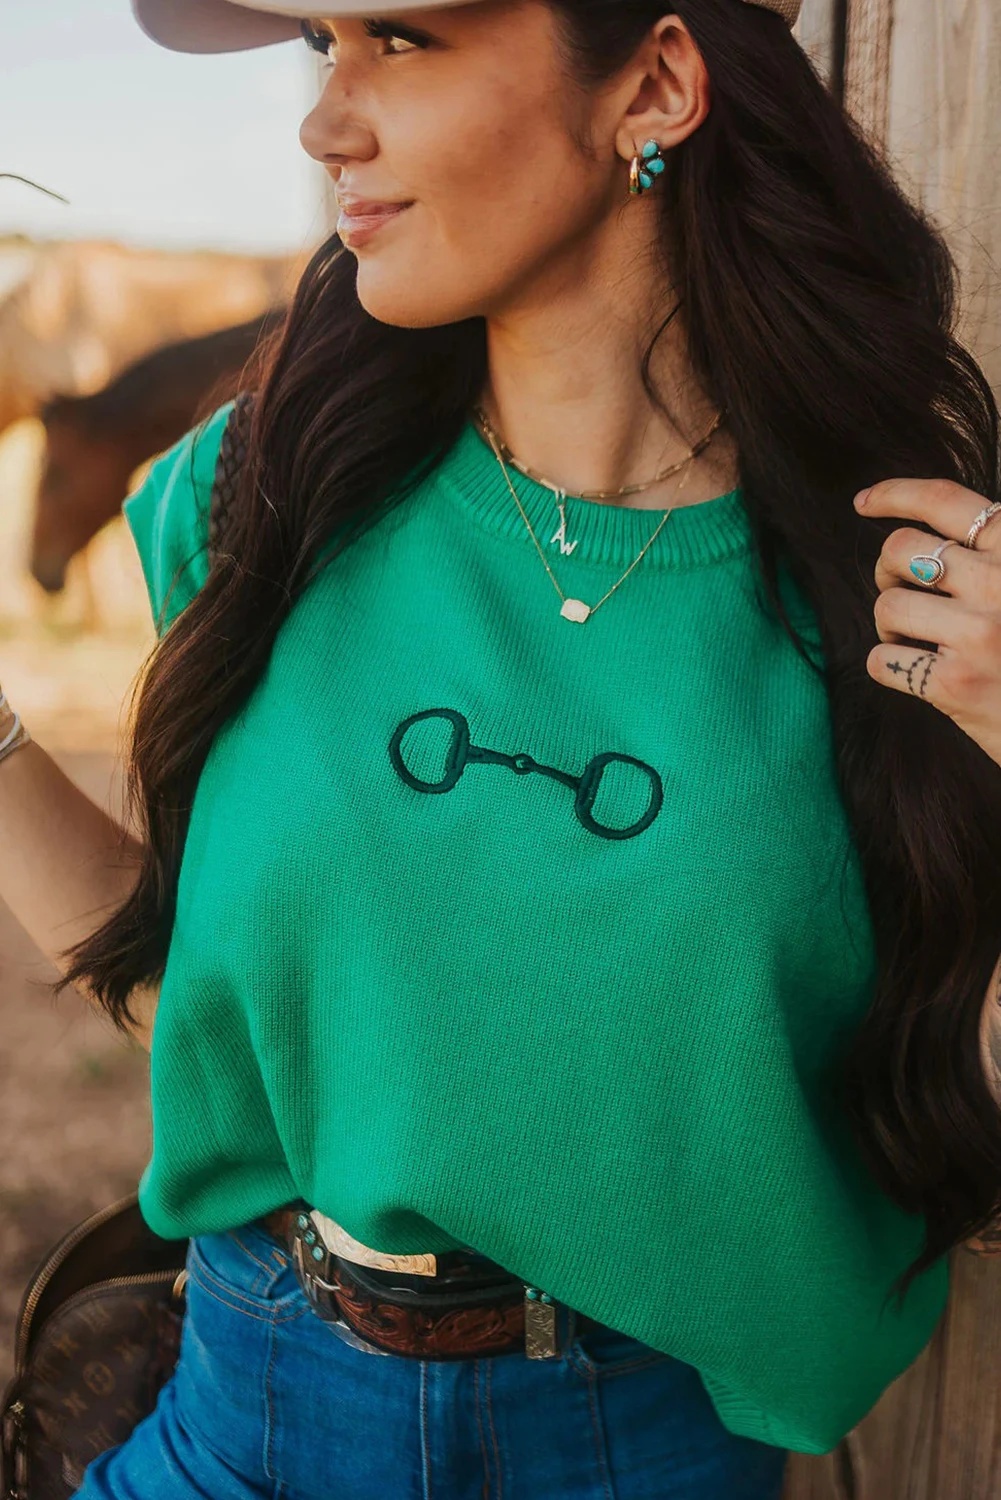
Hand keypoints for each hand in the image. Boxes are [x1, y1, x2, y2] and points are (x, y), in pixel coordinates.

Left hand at [856, 480, 1000, 767]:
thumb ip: (992, 560)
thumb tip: (920, 540)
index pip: (946, 501)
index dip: (895, 494)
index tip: (863, 502)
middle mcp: (1000, 583)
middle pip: (902, 549)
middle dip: (886, 570)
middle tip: (899, 592)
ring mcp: (979, 634)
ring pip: (887, 604)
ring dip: (889, 623)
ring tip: (914, 639)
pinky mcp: (956, 684)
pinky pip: (882, 659)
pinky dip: (889, 665)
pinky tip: (917, 672)